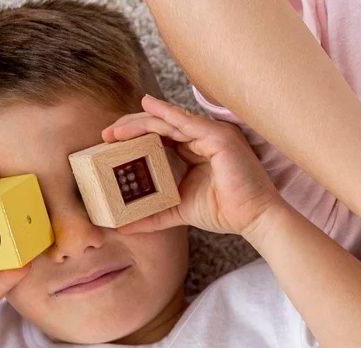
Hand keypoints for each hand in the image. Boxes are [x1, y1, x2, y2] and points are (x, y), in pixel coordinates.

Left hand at [103, 95, 282, 236]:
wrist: (254, 219)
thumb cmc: (226, 212)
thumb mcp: (180, 210)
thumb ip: (154, 215)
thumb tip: (125, 226)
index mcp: (198, 150)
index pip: (161, 136)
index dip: (135, 137)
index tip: (110, 144)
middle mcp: (205, 137)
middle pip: (161, 125)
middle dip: (131, 127)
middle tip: (106, 135)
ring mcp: (213, 134)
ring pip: (169, 121)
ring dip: (140, 123)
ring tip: (116, 130)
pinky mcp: (219, 137)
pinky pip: (186, 122)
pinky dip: (165, 114)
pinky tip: (146, 108)